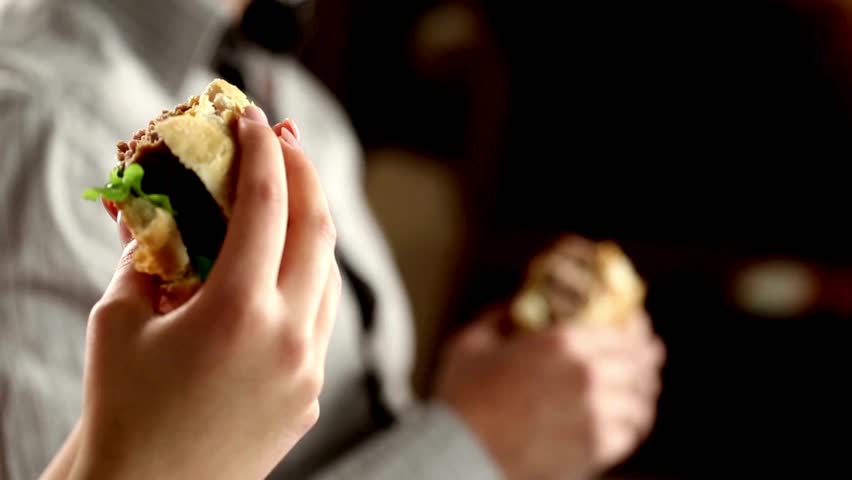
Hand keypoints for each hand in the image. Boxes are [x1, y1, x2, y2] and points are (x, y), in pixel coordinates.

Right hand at [45, 109, 340, 478]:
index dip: (261, 151)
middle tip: (284, 140)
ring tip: (289, 194)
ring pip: (328, 275)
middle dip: (304, 172)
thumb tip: (172, 215)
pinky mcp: (312, 394)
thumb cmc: (122, 408)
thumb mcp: (120, 319)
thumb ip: (152, 258)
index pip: (267, 204)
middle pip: (318, 229)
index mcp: (239, 312)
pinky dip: (308, 278)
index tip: (252, 118)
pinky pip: (321, 318)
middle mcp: (289, 337)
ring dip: (312, 225)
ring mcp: (309, 370)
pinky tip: (286, 265)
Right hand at [436, 307, 664, 479]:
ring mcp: (595, 413)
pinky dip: (635, 422)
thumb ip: (497, 319)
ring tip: (643, 388)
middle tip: (650, 352)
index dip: (635, 325)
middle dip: (647, 354)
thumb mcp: (471, 344)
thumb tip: (513, 308)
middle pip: (637, 361)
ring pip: (639, 399)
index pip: (619, 328)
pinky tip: (632, 418)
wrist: (462, 455)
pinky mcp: (594, 448)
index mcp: (561, 343)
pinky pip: (630, 432)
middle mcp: (587, 374)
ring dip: (644, 390)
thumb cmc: (461, 399)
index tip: (637, 323)